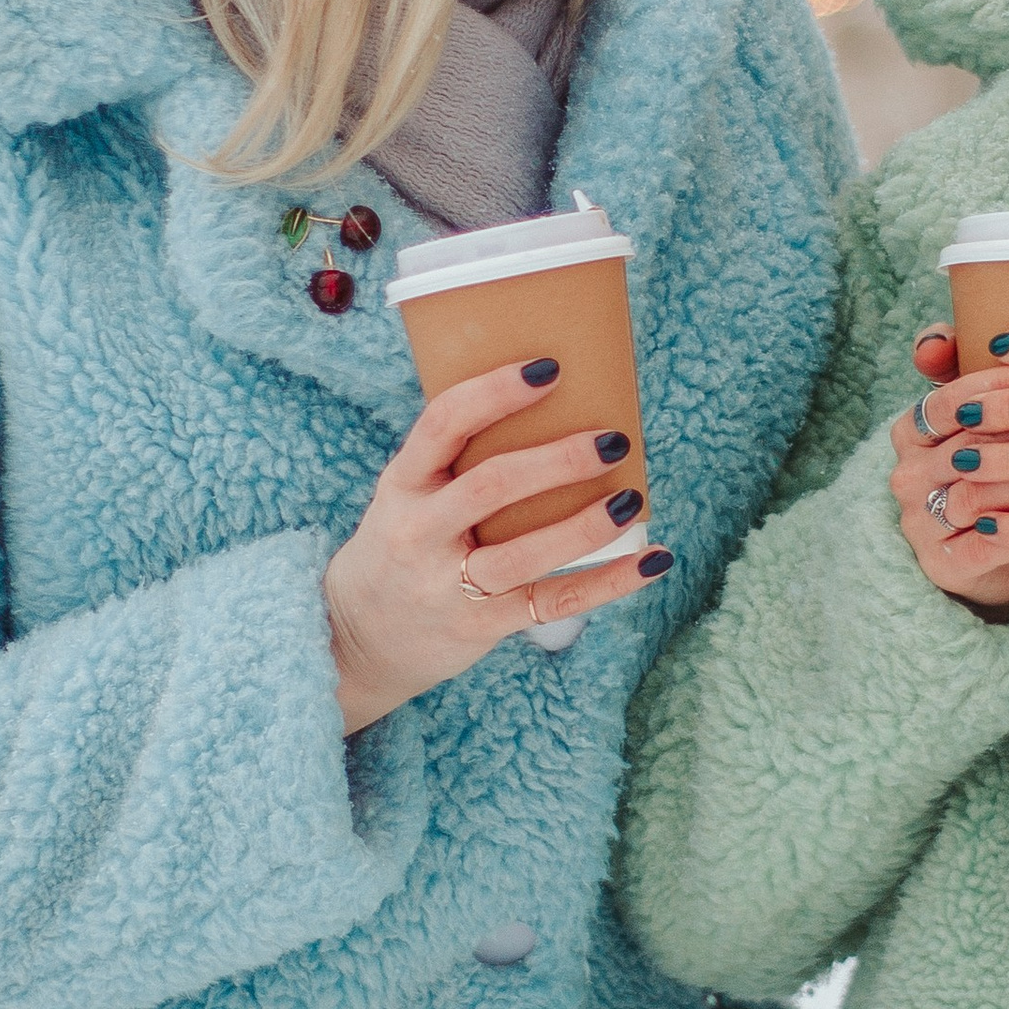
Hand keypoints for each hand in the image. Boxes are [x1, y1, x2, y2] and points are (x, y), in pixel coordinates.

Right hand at [324, 359, 670, 732]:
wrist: (356, 638)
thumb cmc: (402, 546)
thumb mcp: (406, 496)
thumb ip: (457, 462)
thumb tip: (553, 400)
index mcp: (402, 484)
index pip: (443, 424)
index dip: (495, 392)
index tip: (548, 369)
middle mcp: (420, 532)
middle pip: (493, 486)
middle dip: (559, 460)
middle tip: (612, 440)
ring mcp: (448, 585)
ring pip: (525, 553)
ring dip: (586, 525)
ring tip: (632, 499)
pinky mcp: (481, 626)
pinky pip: (553, 603)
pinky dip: (609, 582)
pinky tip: (652, 560)